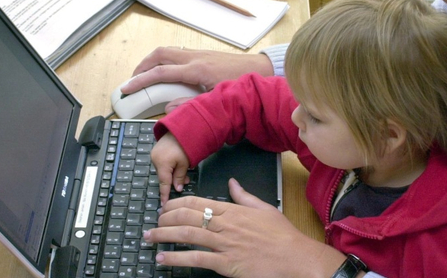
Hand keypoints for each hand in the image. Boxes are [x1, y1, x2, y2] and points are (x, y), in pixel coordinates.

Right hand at [121, 47, 273, 112]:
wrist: (260, 70)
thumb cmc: (241, 86)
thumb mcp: (215, 100)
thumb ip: (190, 105)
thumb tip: (168, 109)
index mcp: (196, 70)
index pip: (160, 73)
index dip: (140, 81)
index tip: (126, 89)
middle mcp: (194, 58)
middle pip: (159, 55)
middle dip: (141, 67)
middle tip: (132, 81)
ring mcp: (198, 53)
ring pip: (167, 51)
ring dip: (152, 62)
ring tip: (144, 76)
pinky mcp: (203, 54)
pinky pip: (177, 53)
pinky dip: (165, 60)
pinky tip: (165, 71)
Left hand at [144, 179, 345, 276]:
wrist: (297, 259)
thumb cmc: (284, 237)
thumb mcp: (265, 209)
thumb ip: (244, 196)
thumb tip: (232, 183)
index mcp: (233, 211)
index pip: (197, 202)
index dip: (176, 204)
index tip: (165, 207)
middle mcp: (226, 225)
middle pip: (187, 216)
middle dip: (165, 218)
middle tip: (153, 223)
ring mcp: (225, 244)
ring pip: (187, 235)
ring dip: (164, 236)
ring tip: (149, 238)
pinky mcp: (226, 264)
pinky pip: (196, 259)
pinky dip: (176, 259)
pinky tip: (163, 259)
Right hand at [150, 132, 190, 204]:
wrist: (183, 127)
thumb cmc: (186, 145)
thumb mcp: (185, 163)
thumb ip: (180, 177)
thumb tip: (177, 188)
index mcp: (162, 164)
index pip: (163, 183)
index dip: (164, 195)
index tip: (163, 205)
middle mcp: (155, 159)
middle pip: (164, 176)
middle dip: (174, 180)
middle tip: (186, 180)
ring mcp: (154, 154)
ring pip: (164, 170)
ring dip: (173, 173)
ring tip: (185, 171)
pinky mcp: (156, 150)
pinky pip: (163, 163)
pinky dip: (170, 166)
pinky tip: (179, 164)